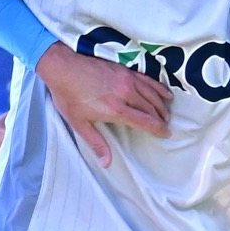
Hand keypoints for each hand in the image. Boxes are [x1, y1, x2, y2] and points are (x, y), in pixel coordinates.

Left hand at [35, 42, 171, 167]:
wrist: (62, 67)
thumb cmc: (68, 96)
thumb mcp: (79, 123)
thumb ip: (96, 143)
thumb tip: (106, 163)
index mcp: (115, 109)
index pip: (145, 121)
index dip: (158, 129)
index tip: (166, 134)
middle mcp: (125, 93)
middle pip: (151, 108)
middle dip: (161, 118)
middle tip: (166, 126)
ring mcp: (126, 79)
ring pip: (151, 93)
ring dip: (161, 104)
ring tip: (167, 112)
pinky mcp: (124, 69)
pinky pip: (147, 79)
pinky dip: (158, 87)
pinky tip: (164, 91)